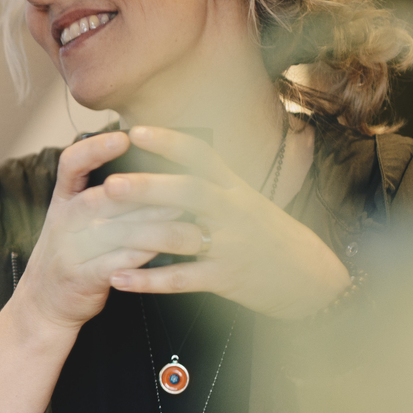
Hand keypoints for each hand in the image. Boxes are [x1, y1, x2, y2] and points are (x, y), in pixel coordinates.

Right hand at [9, 131, 203, 332]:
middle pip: (99, 198)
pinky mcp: (81, 278)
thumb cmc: (72, 254)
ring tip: (182, 213)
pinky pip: (116, 262)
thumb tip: (151, 171)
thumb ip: (104, 197)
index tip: (123, 138)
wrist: (43, 302)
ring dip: (151, 221)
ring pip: (113, 230)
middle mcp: (63, 222)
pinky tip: (165, 248)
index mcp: (62, 201)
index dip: (95, 149)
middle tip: (176, 181)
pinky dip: (142, 255)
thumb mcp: (75, 219)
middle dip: (139, 189)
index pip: (70, 164)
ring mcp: (69, 251)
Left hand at [99, 125, 349, 317]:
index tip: (135, 132)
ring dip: (138, 235)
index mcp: (234, 187)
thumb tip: (169, 157)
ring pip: (181, 236)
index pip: (201, 156)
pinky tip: (118, 278)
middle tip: (110, 184)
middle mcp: (232, 211)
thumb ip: (211, 182)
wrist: (311, 276)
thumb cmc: (268, 234)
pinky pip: (182, 279)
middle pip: (188, 192)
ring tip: (101, 232)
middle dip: (148, 187)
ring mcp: (230, 245)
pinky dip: (148, 281)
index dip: (169, 142)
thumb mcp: (245, 199)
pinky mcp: (226, 278)